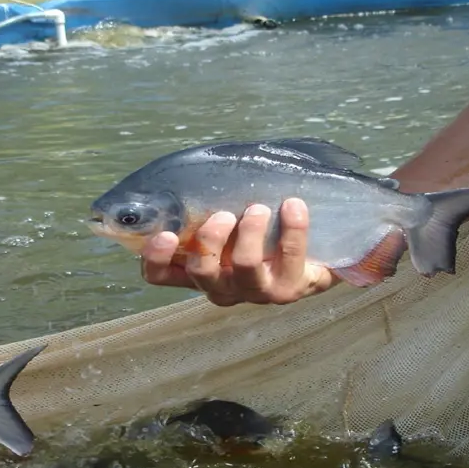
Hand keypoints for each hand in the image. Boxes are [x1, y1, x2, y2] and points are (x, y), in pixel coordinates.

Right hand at [140, 198, 335, 305]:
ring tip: (259, 209)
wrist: (312, 258)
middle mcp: (222, 287)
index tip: (164, 234)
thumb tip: (190, 175)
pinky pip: (289, 258)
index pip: (161, 276)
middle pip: (201, 272)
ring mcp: (255, 292)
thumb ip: (206, 210)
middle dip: (209, 240)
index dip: (156, 259)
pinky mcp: (288, 290)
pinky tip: (294, 206)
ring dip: (250, 233)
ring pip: (244, 267)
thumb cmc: (260, 233)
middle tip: (223, 215)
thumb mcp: (228, 223)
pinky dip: (293, 228)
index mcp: (199, 271)